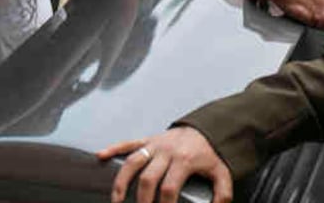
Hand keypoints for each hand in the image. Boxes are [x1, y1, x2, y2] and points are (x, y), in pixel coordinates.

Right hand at [96, 127, 232, 202]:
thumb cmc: (211, 154)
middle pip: (148, 179)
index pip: (169, 188)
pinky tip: (101, 156)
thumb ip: (221, 195)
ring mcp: (155, 144)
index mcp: (185, 160)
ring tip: (117, 200)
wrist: (208, 128)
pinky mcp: (148, 140)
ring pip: (133, 162)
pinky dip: (113, 148)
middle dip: (142, 201)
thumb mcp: (222, 174)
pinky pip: (128, 143)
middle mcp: (167, 151)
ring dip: (122, 182)